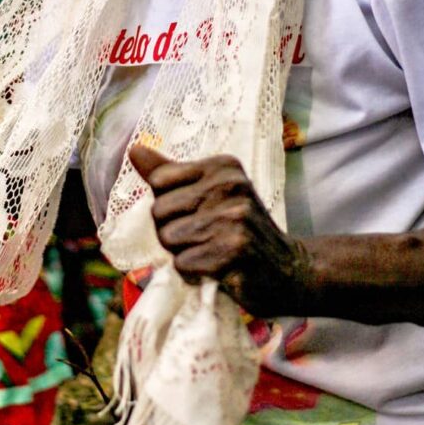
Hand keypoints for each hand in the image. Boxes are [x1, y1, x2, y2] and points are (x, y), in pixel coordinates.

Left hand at [129, 143, 310, 318]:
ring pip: (168, 239)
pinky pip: (183, 265)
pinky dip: (194, 274)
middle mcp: (230, 186)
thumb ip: (170, 173)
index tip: (194, 213)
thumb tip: (134, 150)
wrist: (289, 269)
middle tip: (203, 239)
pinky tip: (218, 270)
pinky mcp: (235, 252)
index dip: (167, 205)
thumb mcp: (211, 192)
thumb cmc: (240, 228)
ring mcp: (235, 218)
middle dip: (171, 232)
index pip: (159, 181)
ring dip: (183, 254)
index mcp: (223, 166)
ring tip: (211, 253)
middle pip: (159, 211)